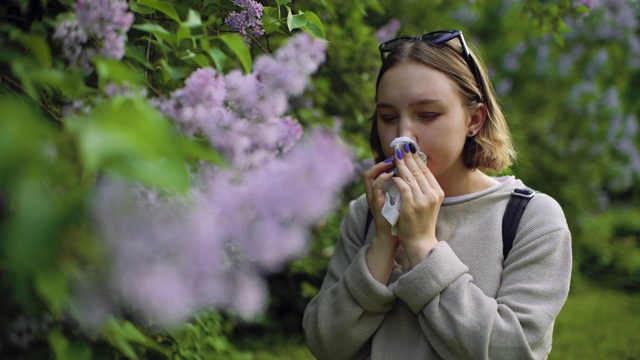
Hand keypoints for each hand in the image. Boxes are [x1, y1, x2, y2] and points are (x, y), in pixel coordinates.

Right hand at [363, 157, 398, 282]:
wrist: (393, 238)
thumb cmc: (398, 221)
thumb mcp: (401, 202)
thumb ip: (402, 189)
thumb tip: (414, 177)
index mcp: (380, 192)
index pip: (378, 171)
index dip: (387, 161)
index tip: (400, 156)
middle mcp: (373, 193)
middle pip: (371, 170)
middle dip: (384, 160)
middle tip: (396, 153)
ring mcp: (372, 198)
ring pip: (369, 175)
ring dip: (381, 166)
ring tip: (393, 161)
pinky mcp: (374, 204)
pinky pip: (375, 186)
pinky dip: (382, 178)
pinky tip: (392, 175)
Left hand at [392, 144, 443, 266]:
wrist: (421, 242)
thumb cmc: (422, 222)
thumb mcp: (428, 203)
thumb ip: (424, 188)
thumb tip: (416, 171)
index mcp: (437, 192)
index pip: (426, 170)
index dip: (416, 158)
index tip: (409, 148)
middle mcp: (432, 195)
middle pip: (418, 171)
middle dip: (408, 157)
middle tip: (401, 147)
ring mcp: (423, 201)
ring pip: (411, 177)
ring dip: (401, 165)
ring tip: (395, 156)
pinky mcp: (412, 206)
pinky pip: (404, 188)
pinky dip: (398, 179)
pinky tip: (392, 174)